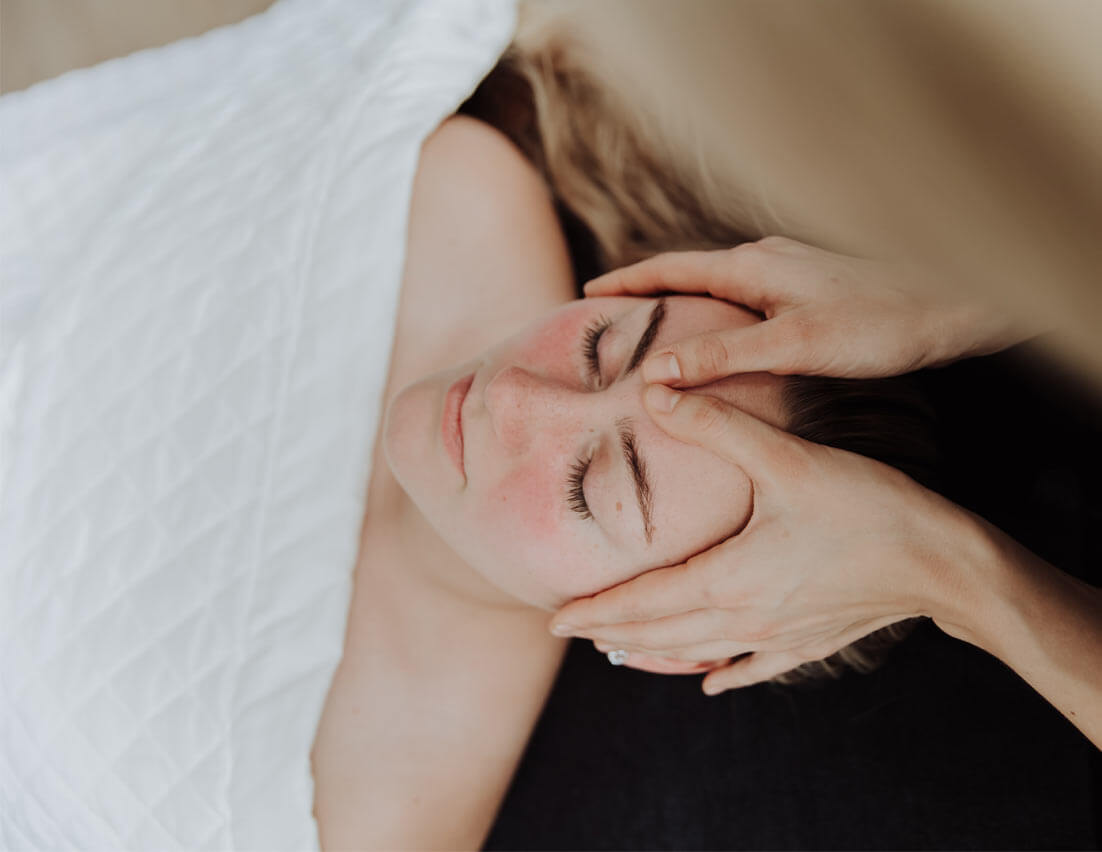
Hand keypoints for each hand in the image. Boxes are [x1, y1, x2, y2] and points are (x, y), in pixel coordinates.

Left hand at [550, 384, 978, 693]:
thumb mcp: (786, 460)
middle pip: (661, 636)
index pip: (643, 604)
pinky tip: (712, 682)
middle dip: (612, 635)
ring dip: (654, 653)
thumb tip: (656, 392)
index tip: (556, 618)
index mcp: (727, 580)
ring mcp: (778, 640)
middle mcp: (744, 620)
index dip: (597, 610)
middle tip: (573, 632)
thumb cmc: (866, 509)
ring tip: (620, 653)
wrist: (943, 563)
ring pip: (698, 654)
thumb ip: (716, 425)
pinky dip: (724, 673)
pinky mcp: (809, 644)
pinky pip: (755, 669)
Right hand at [584, 237, 1031, 382]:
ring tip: (654, 329)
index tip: (586, 291)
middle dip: (646, 290)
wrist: (952, 305)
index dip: (626, 282)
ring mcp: (789, 271)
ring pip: (718, 284)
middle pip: (689, 271)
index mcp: (752, 266)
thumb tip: (656, 373)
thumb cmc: (878, 323)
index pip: (670, 268)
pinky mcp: (809, 288)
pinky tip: (724, 338)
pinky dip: (715, 312)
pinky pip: (744, 296)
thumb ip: (723, 355)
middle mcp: (766, 259)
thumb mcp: (793, 346)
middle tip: (610, 314)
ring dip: (681, 301)